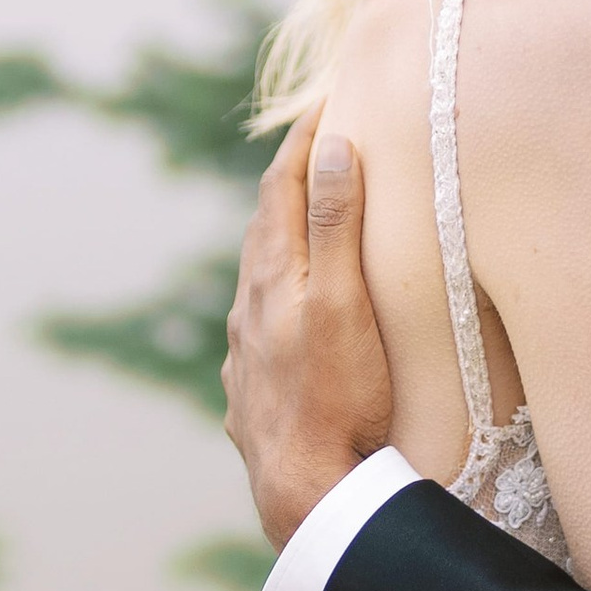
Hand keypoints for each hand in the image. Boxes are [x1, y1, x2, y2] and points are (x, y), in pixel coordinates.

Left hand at [223, 107, 397, 547]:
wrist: (306, 491)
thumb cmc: (337, 396)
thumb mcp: (345, 302)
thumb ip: (334, 226)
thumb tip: (330, 148)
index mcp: (271, 275)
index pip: (282, 186)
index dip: (305, 139)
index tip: (328, 99)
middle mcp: (249, 307)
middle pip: (265, 227)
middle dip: (292, 182)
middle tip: (321, 147)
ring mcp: (246, 352)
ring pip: (259, 279)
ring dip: (283, 241)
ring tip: (308, 224)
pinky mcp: (253, 391)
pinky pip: (261, 326)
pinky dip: (281, 296)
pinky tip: (292, 316)